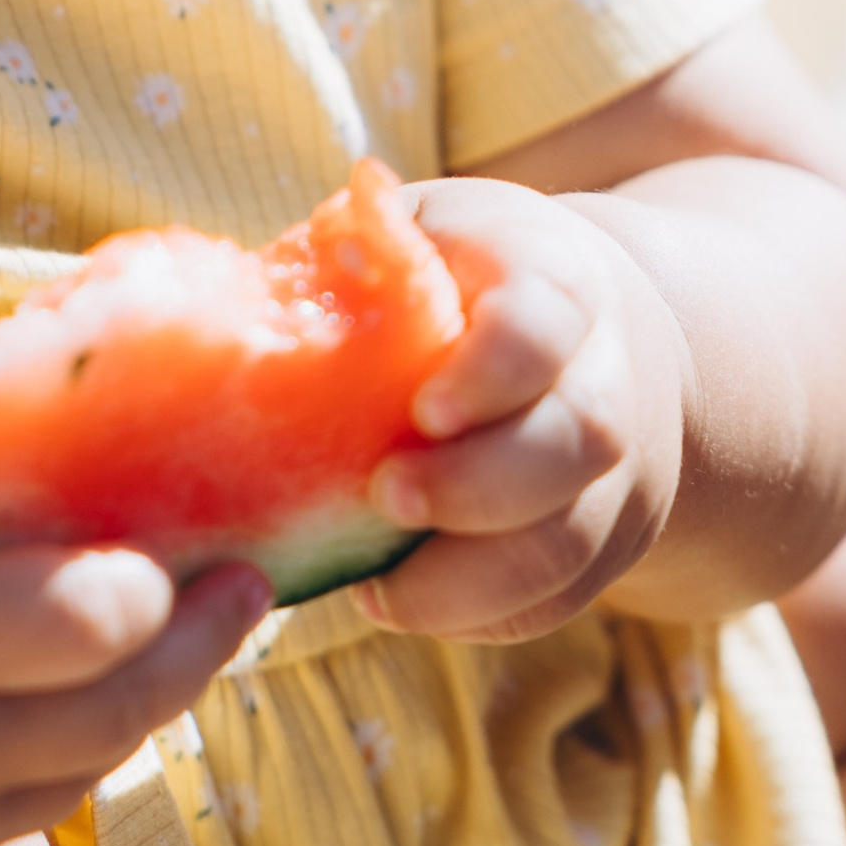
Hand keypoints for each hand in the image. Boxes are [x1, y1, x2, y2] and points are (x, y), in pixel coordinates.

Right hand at [0, 433, 270, 845]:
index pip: (80, 624)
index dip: (154, 591)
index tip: (194, 544)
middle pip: (120, 712)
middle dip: (202, 650)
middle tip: (252, 587)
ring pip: (84, 773)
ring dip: (142, 706)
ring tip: (183, 634)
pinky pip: (20, 821)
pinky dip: (58, 759)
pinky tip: (62, 702)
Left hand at [364, 178, 685, 642]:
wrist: (583, 330)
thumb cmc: (458, 273)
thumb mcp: (418, 232)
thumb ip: (352, 256)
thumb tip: (230, 312)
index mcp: (555, 278)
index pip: (545, 321)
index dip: (492, 370)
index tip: (423, 409)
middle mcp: (605, 374)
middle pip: (578, 441)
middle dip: (480, 485)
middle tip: (384, 497)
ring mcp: (615, 467)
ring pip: (573, 540)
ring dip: (474, 578)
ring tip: (379, 588)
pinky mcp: (603, 541)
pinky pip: (557, 597)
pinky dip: (480, 614)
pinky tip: (402, 600)